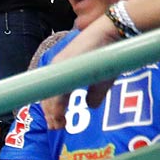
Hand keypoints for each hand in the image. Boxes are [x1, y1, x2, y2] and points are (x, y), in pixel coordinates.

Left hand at [41, 13, 124, 127]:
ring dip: (53, 112)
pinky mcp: (65, 66)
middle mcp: (56, 69)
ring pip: (50, 94)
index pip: (51, 93)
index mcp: (61, 71)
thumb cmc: (107, 54)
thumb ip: (94, 94)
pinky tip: (59, 114)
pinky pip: (57, 88)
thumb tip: (90, 107)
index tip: (54, 123)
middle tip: (54, 127)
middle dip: (50, 114)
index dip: (51, 109)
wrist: (112, 32)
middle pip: (47, 95)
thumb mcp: (101, 79)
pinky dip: (57, 104)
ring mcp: (59, 67)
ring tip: (57, 125)